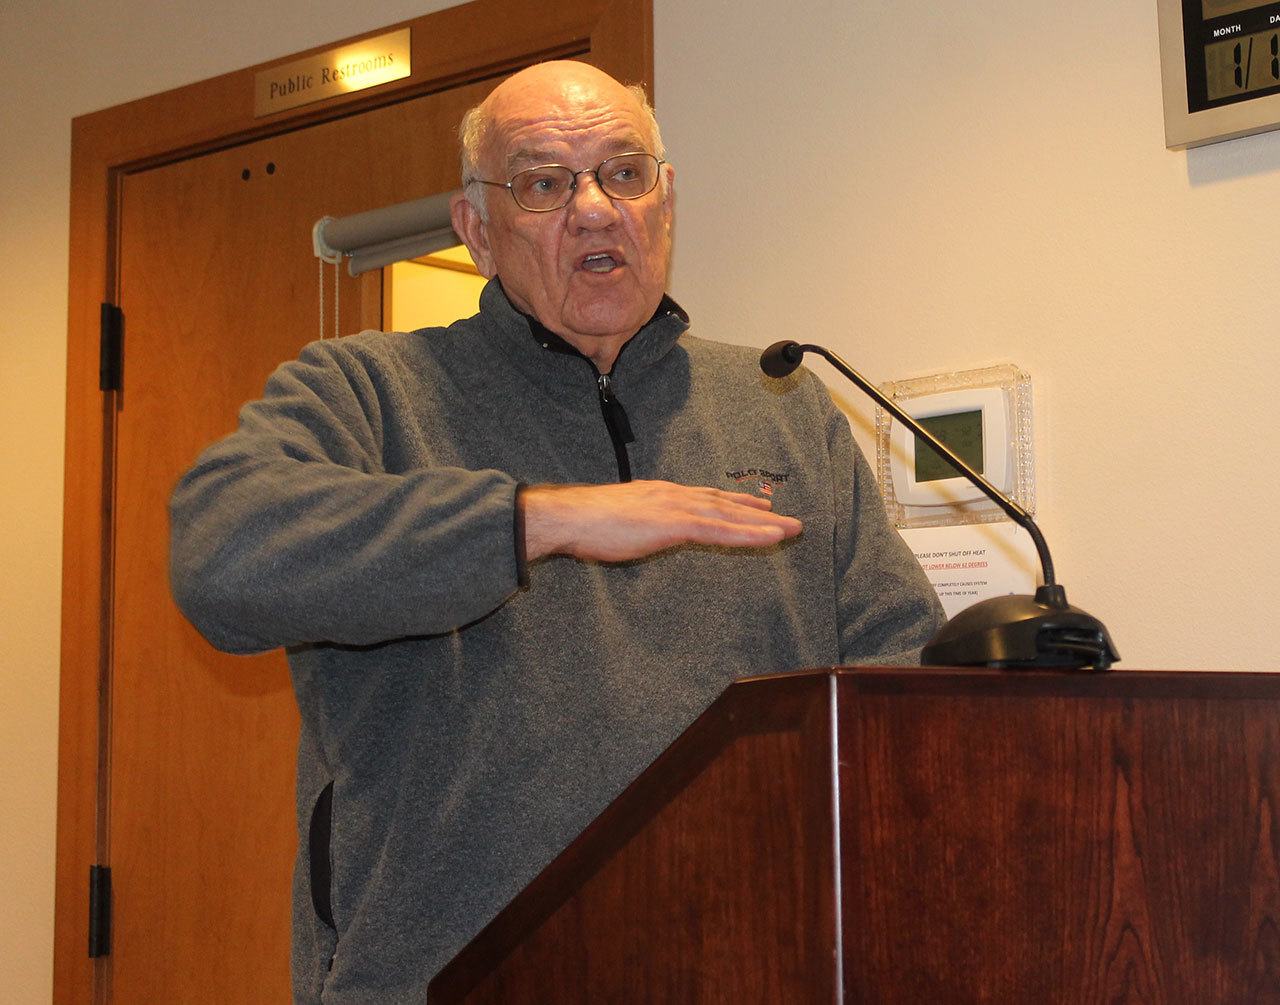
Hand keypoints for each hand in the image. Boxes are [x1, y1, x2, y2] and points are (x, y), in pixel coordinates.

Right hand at [521, 480, 802, 562]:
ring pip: (729, 515)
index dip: (732, 502)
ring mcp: (677, 508)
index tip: (756, 505)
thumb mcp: (618, 521)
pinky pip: (721, 530)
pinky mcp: (675, 524)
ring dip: (763, 523)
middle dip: (756, 511)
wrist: (570, 517)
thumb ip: (637, 524)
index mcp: (660, 495)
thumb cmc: (585, 523)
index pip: (703, 497)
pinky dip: (750, 533)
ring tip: (790, 529)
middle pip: (723, 503)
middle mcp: (674, 495)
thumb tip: (641, 533)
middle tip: (785, 518)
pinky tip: (771, 537)